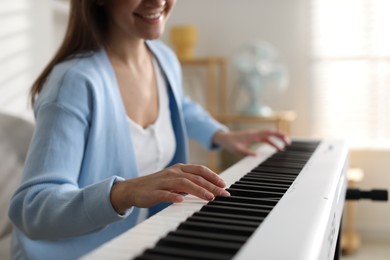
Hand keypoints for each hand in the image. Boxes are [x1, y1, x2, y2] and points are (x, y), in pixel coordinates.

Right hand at [110, 163, 229, 213]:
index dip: (213, 176)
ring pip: (183, 183)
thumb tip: (210, 188)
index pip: (200, 169)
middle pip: (195, 177)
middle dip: (211, 185)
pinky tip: (181, 200)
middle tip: (223, 194)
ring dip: (198, 190)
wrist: (133, 189)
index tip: (224, 185)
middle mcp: (173, 173)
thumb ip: (191, 182)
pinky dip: (173, 196)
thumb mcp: (176, 181)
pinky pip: (164, 193)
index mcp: (180, 169)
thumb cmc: (158, 185)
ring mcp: (163, 181)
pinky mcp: (154, 192)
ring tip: (209, 197)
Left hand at [213, 129, 290, 155]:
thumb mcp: (237, 149)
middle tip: (288, 142)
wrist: (224, 138)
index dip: (277, 135)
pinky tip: (275, 148)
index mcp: (253, 135)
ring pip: (269, 136)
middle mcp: (255, 133)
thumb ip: (247, 152)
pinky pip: (265, 139)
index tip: (285, 139)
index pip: (268, 133)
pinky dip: (271, 142)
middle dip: (280, 136)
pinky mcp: (253, 137)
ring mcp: (255, 135)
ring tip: (284, 147)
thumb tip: (256, 156)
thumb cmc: (230, 143)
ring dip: (277, 140)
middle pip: (270, 133)